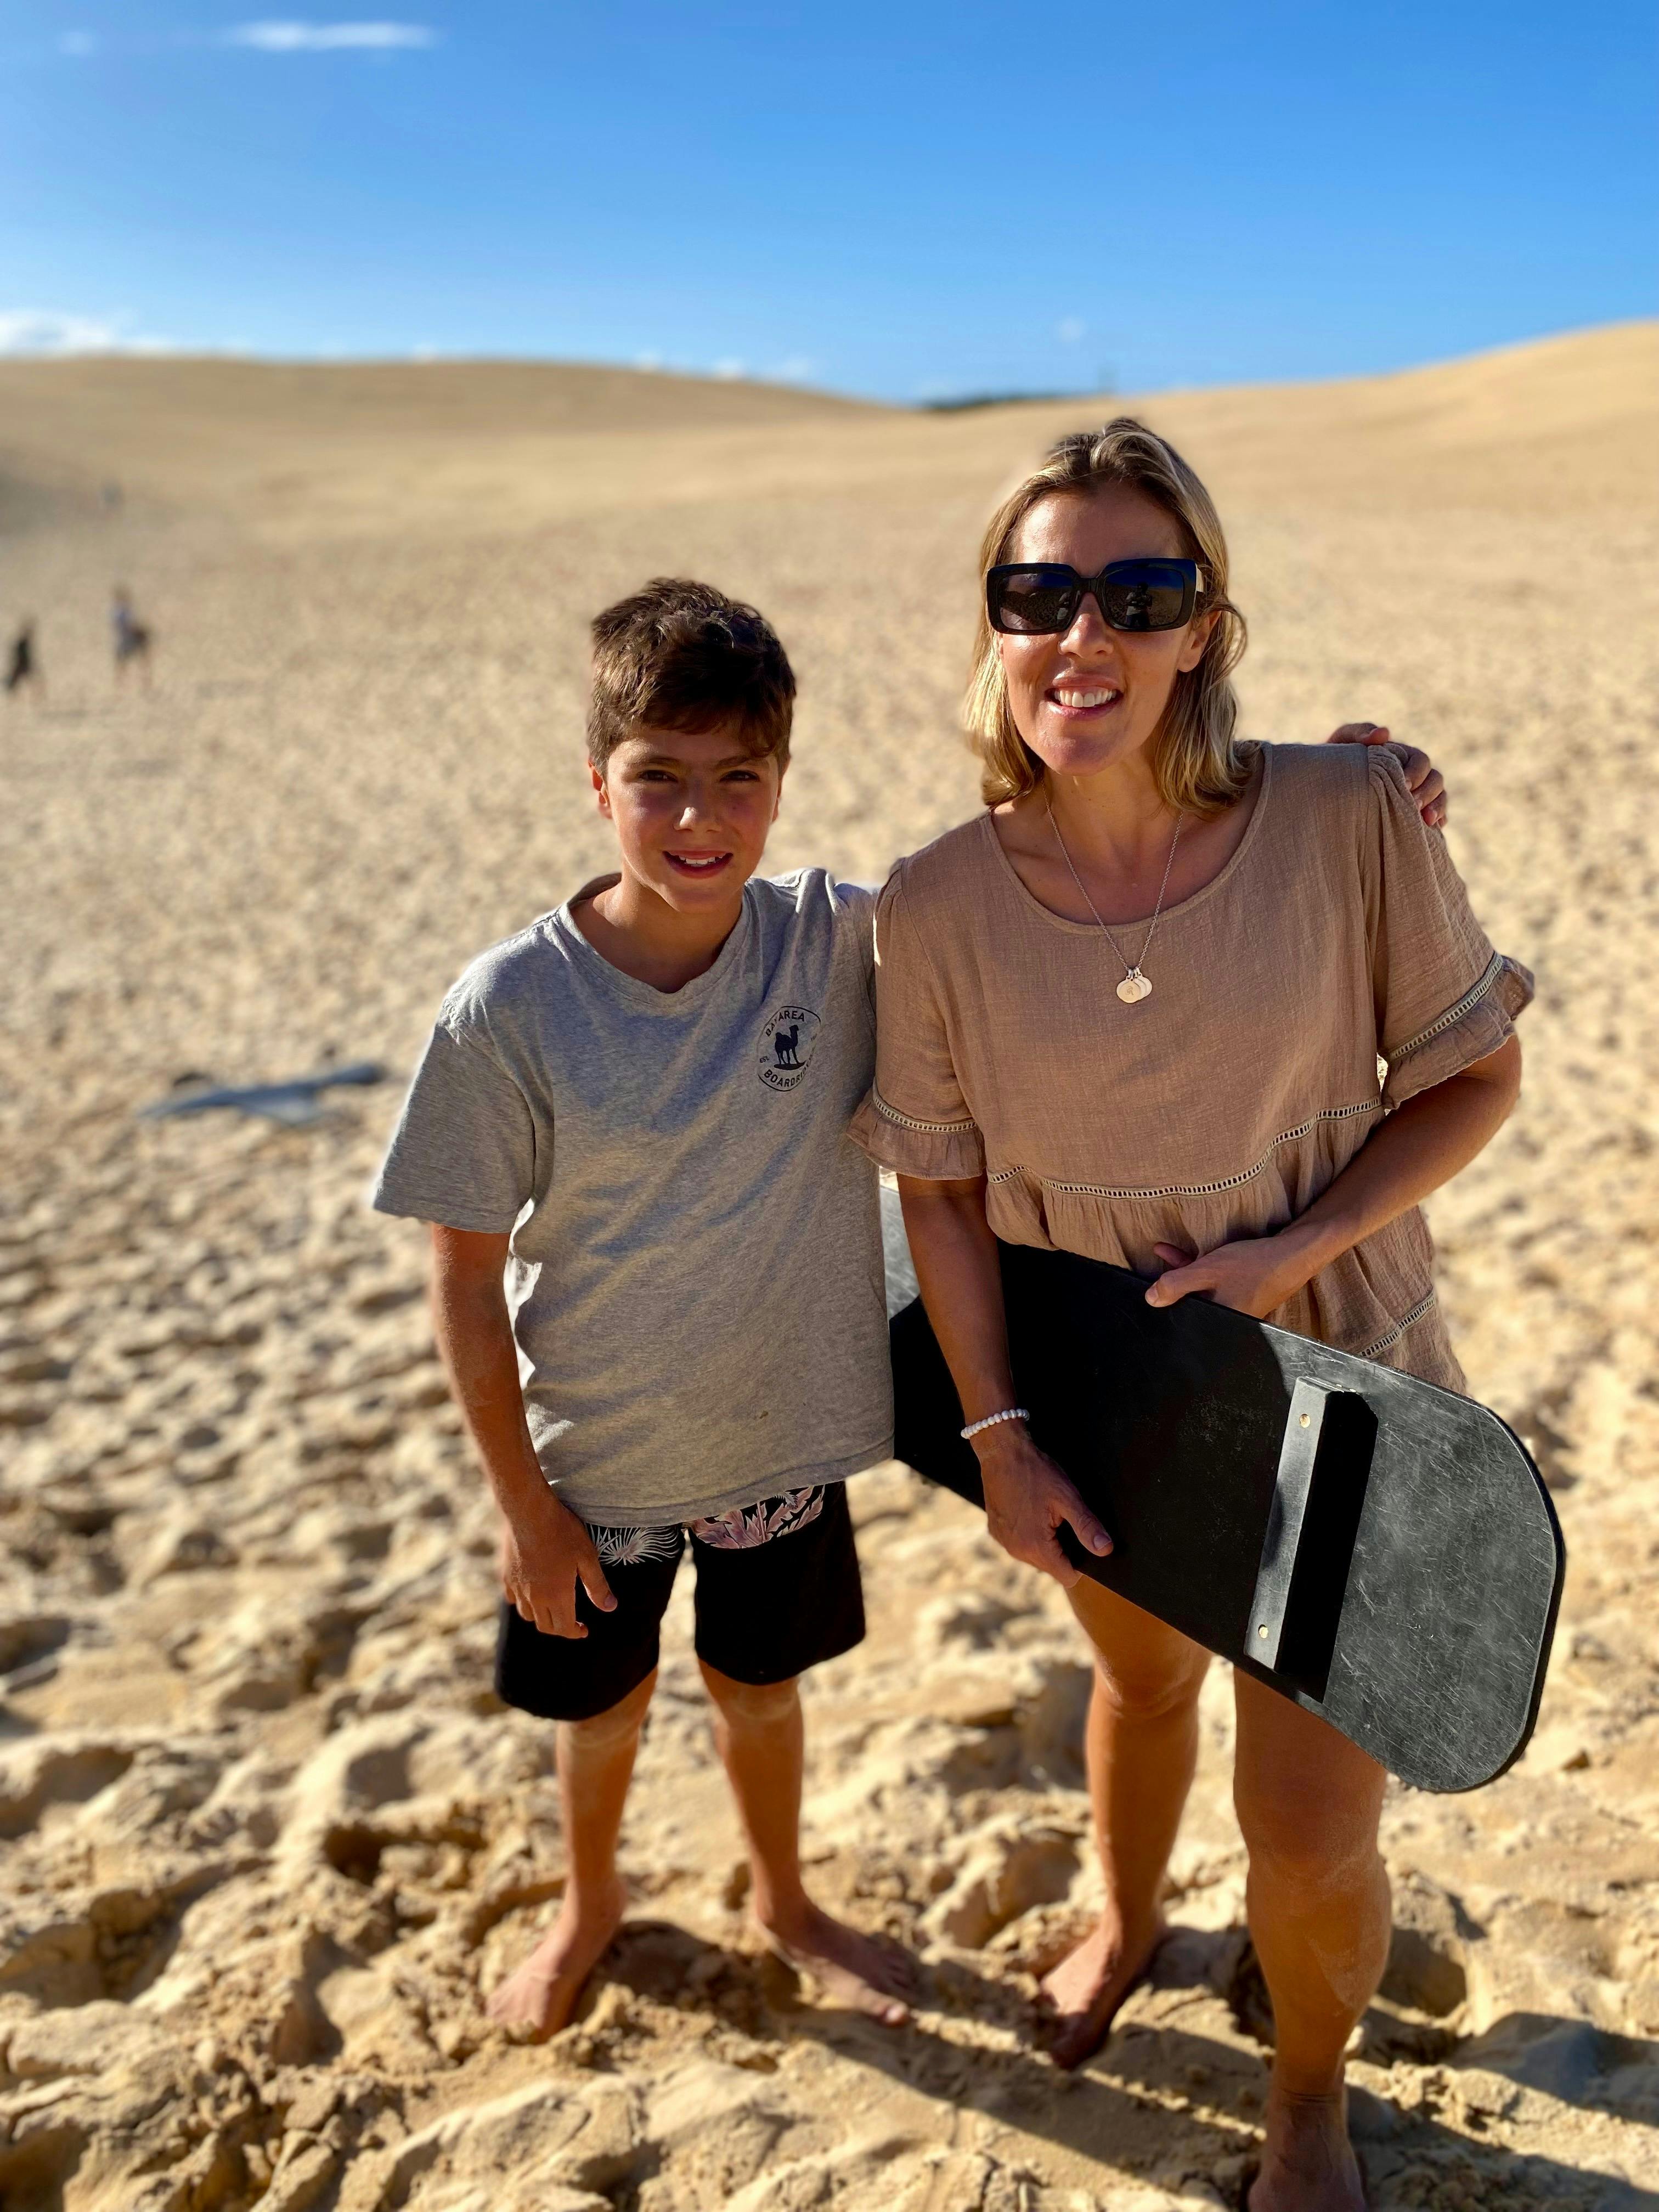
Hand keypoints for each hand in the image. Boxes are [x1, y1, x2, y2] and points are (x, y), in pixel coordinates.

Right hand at [499, 1487, 615, 1637]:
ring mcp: (517, 1587)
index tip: (584, 1630)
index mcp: (557, 1596)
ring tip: (553, 1608)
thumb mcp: (587, 1557)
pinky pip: (513, 1599)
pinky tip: (531, 1593)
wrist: (529, 1511)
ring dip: (541, 1617)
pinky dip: (524, 1603)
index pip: (564, 1629)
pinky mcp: (506, 1576)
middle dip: (560, 1628)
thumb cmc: (562, 1532)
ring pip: (527, 1615)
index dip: (575, 1633)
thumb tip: (610, 1607)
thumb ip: (597, 1586)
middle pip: (545, 1626)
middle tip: (572, 1621)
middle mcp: (534, 1597)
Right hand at [974, 1423, 1111, 1586]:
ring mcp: (1003, 1541)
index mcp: (1035, 1547)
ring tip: (1046, 1513)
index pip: (1067, 1577)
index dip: (1080, 1564)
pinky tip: (1030, 1511)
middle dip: (1062, 1551)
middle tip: (1063, 1519)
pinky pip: (1019, 1544)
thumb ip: (1087, 1526)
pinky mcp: (995, 1531)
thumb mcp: (1067, 1498)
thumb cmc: (1036, 1472)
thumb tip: (1105, 1550)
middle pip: (1051, 1568)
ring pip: (1034, 1556)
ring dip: (1044, 1542)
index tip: (1081, 1539)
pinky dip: (1028, 1534)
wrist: (1002, 1452)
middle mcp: (1016, 1551)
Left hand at [1145, 1228, 1323, 1321]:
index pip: (1183, 1321)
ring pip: (1201, 1290)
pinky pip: (1213, 1285)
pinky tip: (1187, 1255)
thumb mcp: (1207, 1271)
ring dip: (1183, 1271)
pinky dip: (1201, 1270)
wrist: (1292, 1254)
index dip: (1166, 1304)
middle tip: (1155, 1266)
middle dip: (1171, 1283)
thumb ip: (1176, 1285)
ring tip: (1165, 1252)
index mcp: (1218, 1324)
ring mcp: (1235, 1307)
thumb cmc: (1252, 1266)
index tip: (1149, 1290)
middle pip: (1190, 1304)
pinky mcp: (1242, 1295)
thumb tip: (1151, 1300)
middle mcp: (1226, 1321)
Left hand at [1325, 722, 1446, 828]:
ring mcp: (1416, 794)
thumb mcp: (1342, 742)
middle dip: (1427, 792)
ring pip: (1439, 796)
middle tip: (1413, 805)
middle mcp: (1412, 774)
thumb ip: (1359, 732)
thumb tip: (1384, 733)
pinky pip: (1435, 816)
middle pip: (1434, 779)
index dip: (1417, 772)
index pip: (1420, 760)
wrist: (1324, 785)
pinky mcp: (1414, 813)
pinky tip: (1432, 829)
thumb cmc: (1336, 761)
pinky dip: (1438, 820)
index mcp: (1401, 756)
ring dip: (1436, 806)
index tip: (1405, 785)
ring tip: (1425, 820)